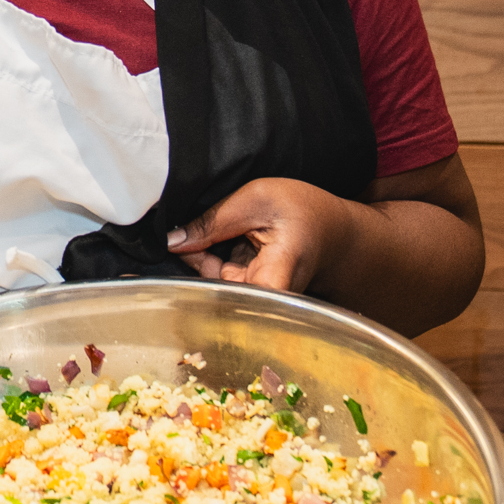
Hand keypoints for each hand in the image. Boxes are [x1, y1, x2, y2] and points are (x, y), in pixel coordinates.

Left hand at [167, 178, 351, 291]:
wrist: (331, 230)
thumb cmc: (305, 212)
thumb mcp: (258, 200)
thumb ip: (214, 221)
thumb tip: (172, 241)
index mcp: (273, 278)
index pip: (232, 304)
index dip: (199, 293)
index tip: (175, 272)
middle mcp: (262, 295)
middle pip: (212, 289)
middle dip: (190, 263)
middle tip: (173, 234)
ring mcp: (252, 293)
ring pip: (210, 281)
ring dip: (197, 256)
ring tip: (195, 229)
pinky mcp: (245, 287)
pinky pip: (215, 276)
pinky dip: (205, 256)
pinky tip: (203, 237)